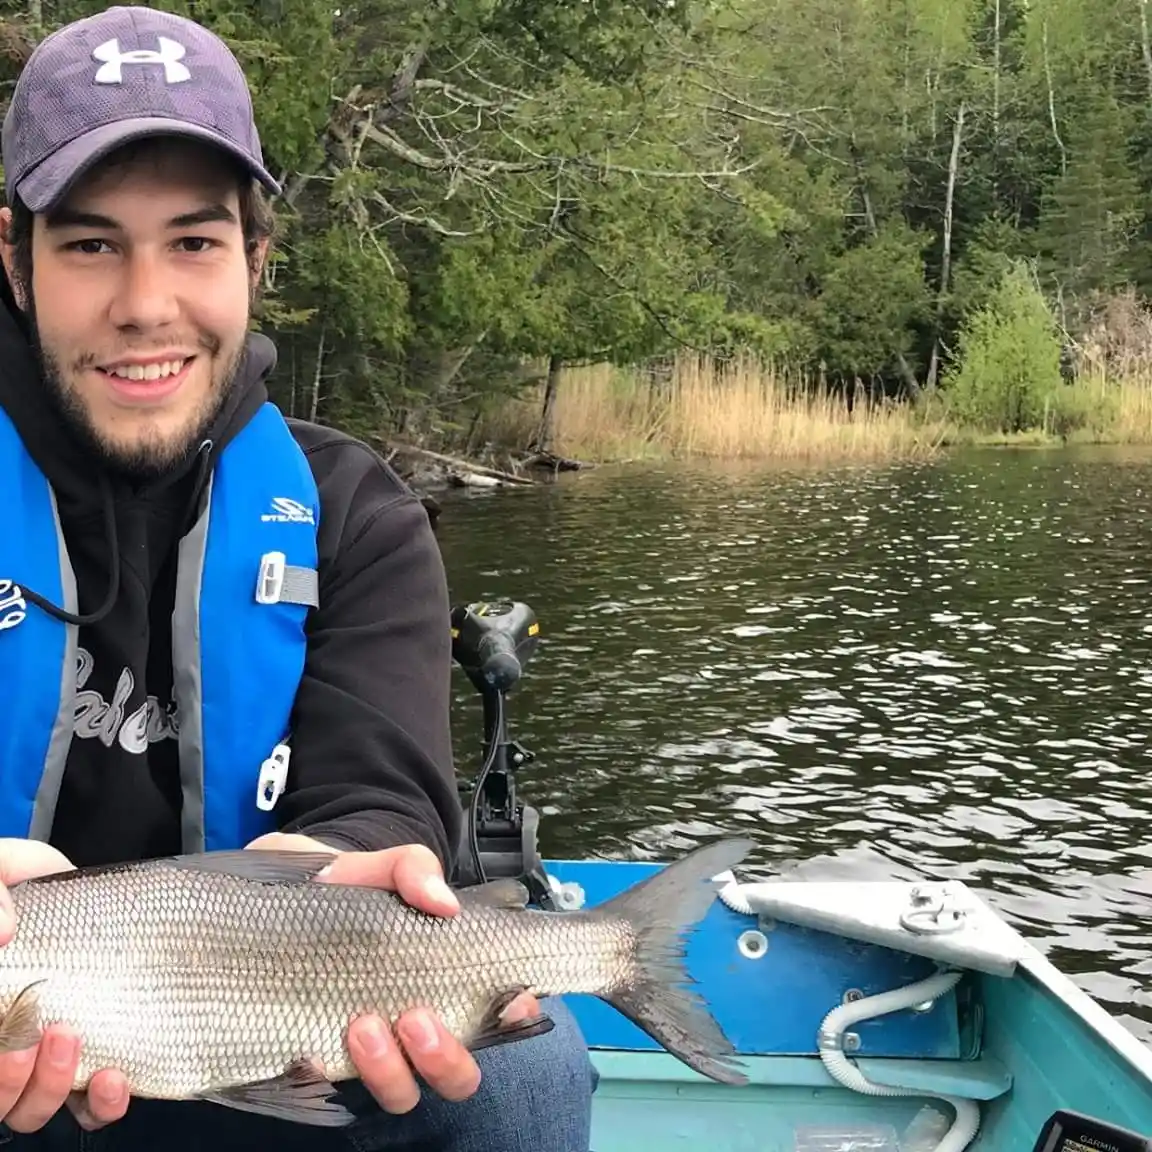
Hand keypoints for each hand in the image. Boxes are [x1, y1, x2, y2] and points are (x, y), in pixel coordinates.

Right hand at [0, 840, 128, 1132]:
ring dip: (52, 1088)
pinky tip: (116, 1078)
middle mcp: (2, 1036)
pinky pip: (89, 1100)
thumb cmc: (9, 880)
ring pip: (32, 1105)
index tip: (4, 1028)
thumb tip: (3, 932)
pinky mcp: (92, 1042)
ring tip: (74, 1038)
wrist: (49, 878)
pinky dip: (101, 1102)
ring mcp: (41, 1047)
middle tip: (45, 1030)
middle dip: (12, 1080)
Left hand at [245, 834, 539, 1111]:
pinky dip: (321, 1079)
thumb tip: (444, 904)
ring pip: (403, 1093)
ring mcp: (370, 1049)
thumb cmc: (341, 884)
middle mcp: (414, 1024)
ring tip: (360, 1025)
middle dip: (445, 1058)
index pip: (499, 1014)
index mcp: (442, 979)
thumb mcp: (378, 863)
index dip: (514, 1017)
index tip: (507, 1001)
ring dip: (391, 1070)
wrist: (273, 894)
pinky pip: (328, 1093)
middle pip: (456, 1075)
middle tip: (414, 1017)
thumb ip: (413, 869)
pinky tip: (307, 1051)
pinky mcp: (317, 1061)